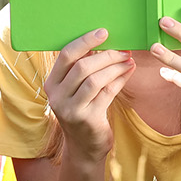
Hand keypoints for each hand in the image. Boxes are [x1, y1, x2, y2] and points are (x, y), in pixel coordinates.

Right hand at [40, 29, 131, 158]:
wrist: (84, 148)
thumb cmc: (83, 111)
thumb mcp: (76, 91)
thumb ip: (83, 70)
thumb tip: (105, 42)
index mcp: (51, 83)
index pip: (65, 55)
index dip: (85, 41)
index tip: (104, 32)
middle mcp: (57, 96)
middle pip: (82, 67)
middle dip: (106, 55)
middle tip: (124, 49)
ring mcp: (71, 110)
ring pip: (95, 80)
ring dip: (115, 67)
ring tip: (128, 59)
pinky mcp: (87, 119)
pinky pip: (107, 93)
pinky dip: (120, 80)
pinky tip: (129, 71)